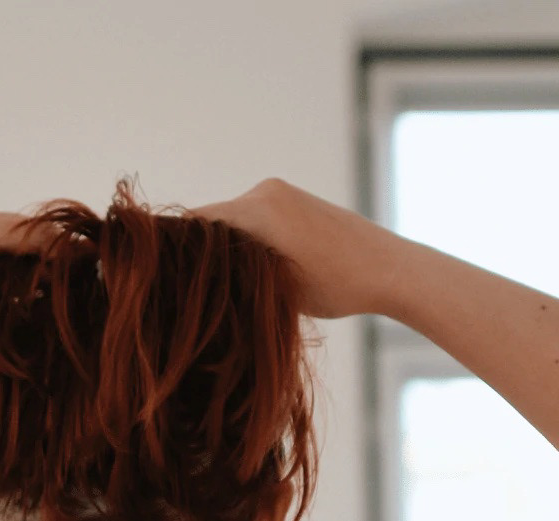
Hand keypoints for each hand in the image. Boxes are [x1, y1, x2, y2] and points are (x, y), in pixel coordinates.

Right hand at [189, 178, 394, 320]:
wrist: (388, 268)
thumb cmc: (337, 286)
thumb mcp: (278, 292)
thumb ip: (236, 281)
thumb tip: (200, 288)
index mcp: (258, 209)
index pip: (196, 225)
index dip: (180, 254)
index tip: (170, 282)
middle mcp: (264, 191)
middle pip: (212, 222)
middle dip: (204, 254)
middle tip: (194, 292)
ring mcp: (279, 192)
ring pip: (234, 223)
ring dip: (228, 251)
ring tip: (227, 285)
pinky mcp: (293, 200)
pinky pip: (254, 219)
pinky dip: (247, 243)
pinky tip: (253, 272)